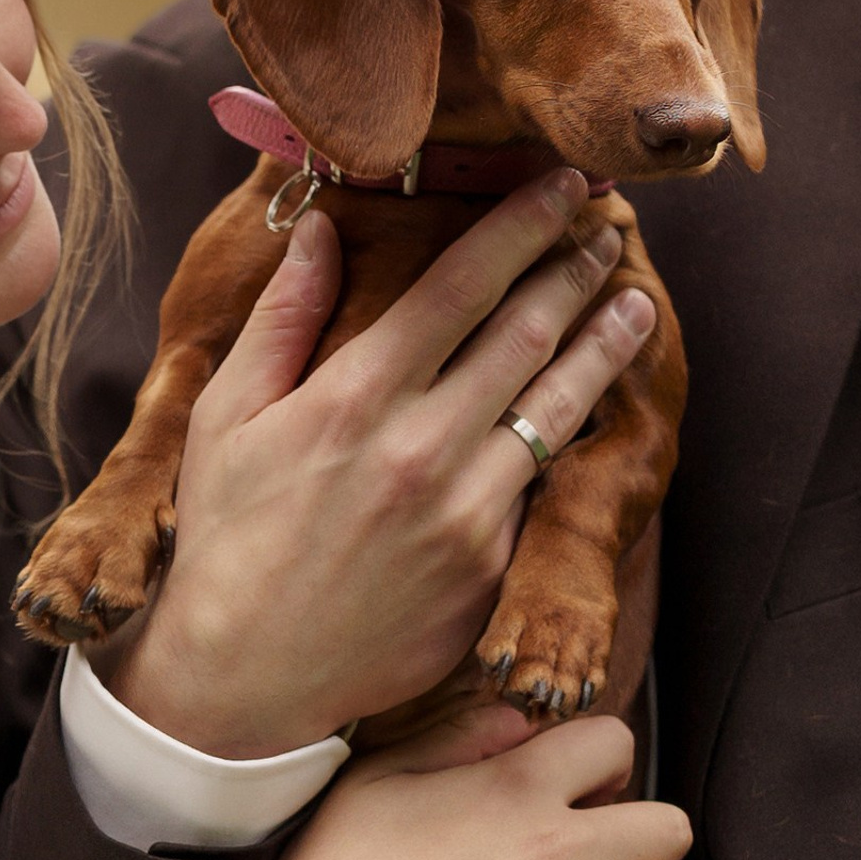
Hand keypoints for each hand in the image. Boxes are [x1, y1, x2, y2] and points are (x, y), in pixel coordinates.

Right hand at [110, 175, 654, 756]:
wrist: (244, 675)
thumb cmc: (227, 533)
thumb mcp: (228, 412)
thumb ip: (283, 314)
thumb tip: (318, 227)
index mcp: (355, 396)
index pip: (462, 286)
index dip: (521, 226)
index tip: (560, 184)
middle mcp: (422, 447)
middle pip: (526, 334)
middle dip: (576, 270)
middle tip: (611, 228)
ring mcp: (466, 514)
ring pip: (556, 408)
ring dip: (602, 347)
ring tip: (633, 304)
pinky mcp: (488, 571)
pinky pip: (541, 488)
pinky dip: (569, 438)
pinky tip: (591, 405)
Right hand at [225, 710, 693, 859]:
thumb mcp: (383, 771)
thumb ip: (460, 735)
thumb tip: (520, 721)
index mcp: (518, 784)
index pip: (616, 741)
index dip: (604, 761)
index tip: (580, 788)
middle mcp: (561, 847)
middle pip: (672, 829)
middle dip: (647, 839)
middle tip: (603, 857)